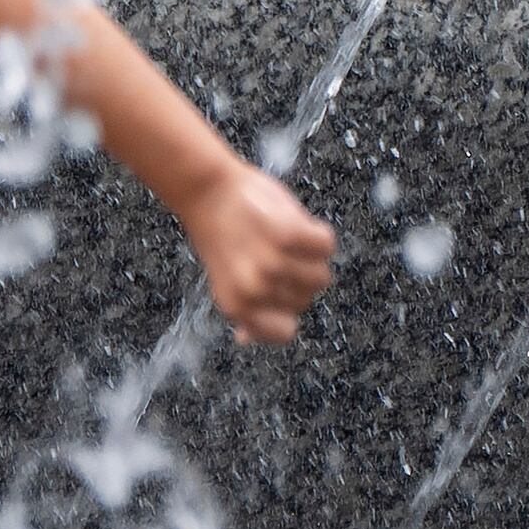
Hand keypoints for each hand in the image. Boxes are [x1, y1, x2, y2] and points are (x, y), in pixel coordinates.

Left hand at [183, 162, 337, 344]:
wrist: (204, 190)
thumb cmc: (220, 233)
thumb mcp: (226, 280)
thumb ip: (244, 309)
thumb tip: (246, 338)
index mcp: (236, 306)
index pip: (285, 333)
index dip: (288, 311)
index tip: (276, 289)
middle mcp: (253, 290)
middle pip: (308, 299)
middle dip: (297, 277)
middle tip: (269, 251)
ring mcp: (270, 263)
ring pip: (320, 275)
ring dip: (308, 255)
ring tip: (277, 237)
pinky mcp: (286, 234)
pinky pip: (324, 244)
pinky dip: (315, 232)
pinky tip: (292, 222)